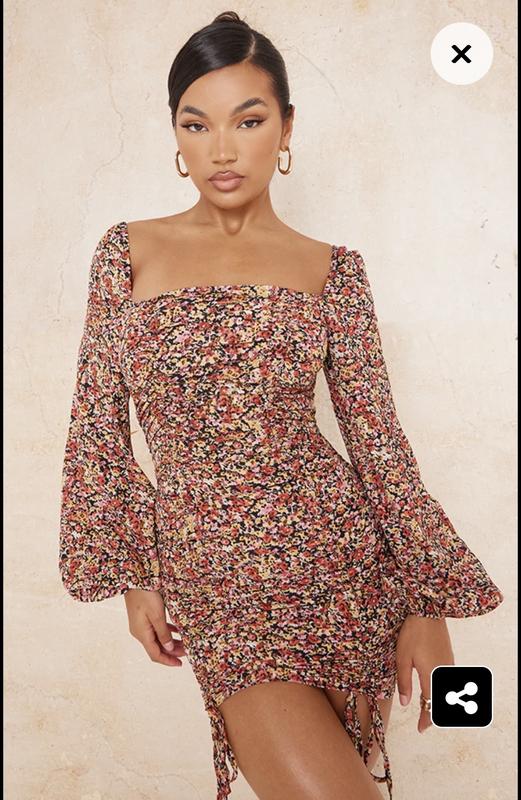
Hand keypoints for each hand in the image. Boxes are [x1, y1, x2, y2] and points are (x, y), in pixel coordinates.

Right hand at [124, 589, 186, 666]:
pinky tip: (176, 630)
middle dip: (172, 652)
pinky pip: (156, 630)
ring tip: (184, 642)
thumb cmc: (146, 594)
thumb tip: (169, 648)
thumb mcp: (157, 614)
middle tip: (187, 652)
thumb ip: (163, 632)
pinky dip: (167, 632)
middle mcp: (139, 632)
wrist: (135, 578)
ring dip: (170, 642)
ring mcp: (141, 625)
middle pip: (156, 647)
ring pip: (157, 639)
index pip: (155, 654)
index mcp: (141, 634)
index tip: (180, 664)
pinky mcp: (143, 617)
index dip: (168, 661)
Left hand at [396, 615, 454, 732]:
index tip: (420, 729)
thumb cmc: (413, 632)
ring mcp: (449, 665)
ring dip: (439, 704)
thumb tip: (406, 703)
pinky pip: (449, 682)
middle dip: (433, 715)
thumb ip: (404, 681)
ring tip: (425, 708)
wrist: (429, 610)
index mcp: (431, 676)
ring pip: (447, 693)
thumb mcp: (402, 657)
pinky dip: (443, 692)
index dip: (426, 720)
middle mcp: (444, 674)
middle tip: (423, 723)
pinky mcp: (449, 658)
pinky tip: (433, 689)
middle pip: (443, 703)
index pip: (431, 706)